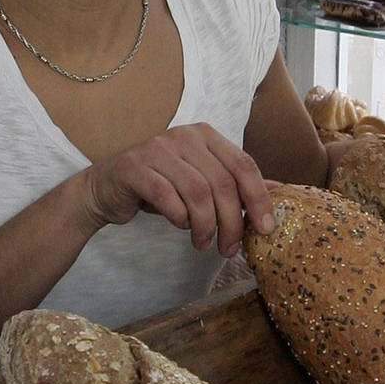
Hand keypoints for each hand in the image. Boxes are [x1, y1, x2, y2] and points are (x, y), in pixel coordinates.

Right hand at [78, 124, 275, 256]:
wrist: (105, 189)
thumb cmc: (160, 187)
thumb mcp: (201, 182)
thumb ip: (236, 185)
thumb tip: (279, 191)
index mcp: (206, 135)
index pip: (243, 165)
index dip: (259, 199)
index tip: (266, 230)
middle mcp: (184, 136)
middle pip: (222, 183)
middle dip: (231, 222)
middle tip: (229, 248)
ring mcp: (157, 149)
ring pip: (197, 192)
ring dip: (205, 226)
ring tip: (204, 243)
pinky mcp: (134, 167)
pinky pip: (167, 197)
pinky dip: (179, 218)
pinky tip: (180, 227)